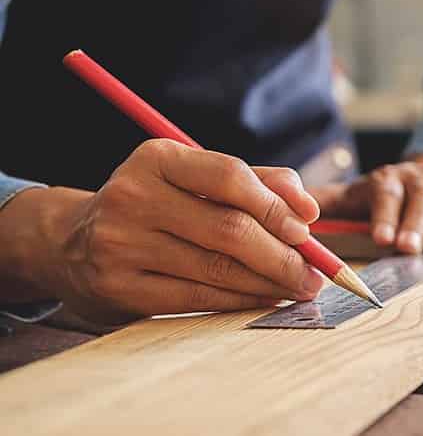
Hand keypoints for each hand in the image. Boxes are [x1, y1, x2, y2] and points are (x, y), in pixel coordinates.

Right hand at [2, 139, 324, 323]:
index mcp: (158, 159)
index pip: (230, 176)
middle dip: (283, 254)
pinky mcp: (119, 288)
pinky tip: (265, 299)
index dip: (276, 204)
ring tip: (298, 287)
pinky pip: (196, 298)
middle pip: (229, 229)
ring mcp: (121, 244)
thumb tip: (308, 209)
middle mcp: (134, 196)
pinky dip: (240, 300)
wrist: (71, 242)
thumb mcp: (195, 179)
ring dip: (268, 282)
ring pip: (217, 268)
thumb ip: (257, 182)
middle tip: (315, 271)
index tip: (308, 227)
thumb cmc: (158, 205)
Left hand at [312, 155, 422, 253]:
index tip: (381, 238)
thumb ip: (327, 204)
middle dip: (415, 223)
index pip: (386, 193)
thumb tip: (285, 211)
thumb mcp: (358, 195)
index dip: (385, 215)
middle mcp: (422, 180)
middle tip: (407, 248)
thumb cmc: (388, 195)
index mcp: (390, 180)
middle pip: (421, 198)